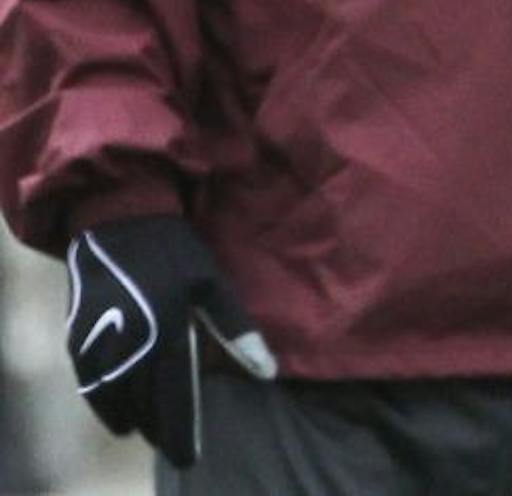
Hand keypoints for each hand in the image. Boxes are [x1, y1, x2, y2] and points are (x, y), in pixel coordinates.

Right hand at [66, 215, 277, 467]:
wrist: (119, 220)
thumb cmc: (175, 251)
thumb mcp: (213, 284)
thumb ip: (238, 331)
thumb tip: (268, 371)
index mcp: (166, 332)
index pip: (173, 400)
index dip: (181, 433)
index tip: (190, 458)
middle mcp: (129, 345)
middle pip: (142, 406)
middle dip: (159, 429)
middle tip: (175, 445)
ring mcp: (97, 343)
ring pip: (113, 401)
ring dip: (132, 419)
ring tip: (151, 431)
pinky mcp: (76, 337)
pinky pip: (89, 385)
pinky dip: (104, 403)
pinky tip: (119, 412)